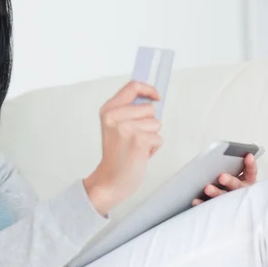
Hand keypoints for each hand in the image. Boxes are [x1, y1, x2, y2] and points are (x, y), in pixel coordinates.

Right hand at [84, 81, 163, 215]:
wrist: (110, 180)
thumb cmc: (117, 154)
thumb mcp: (115, 126)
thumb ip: (129, 110)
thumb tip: (152, 99)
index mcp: (108, 109)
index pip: (132, 86)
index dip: (148, 89)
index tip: (156, 96)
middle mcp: (114, 116)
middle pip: (149, 108)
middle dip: (148, 123)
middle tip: (134, 137)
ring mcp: (126, 128)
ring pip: (156, 123)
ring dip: (151, 137)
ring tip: (136, 147)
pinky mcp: (138, 141)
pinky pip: (159, 138)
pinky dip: (154, 148)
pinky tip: (140, 155)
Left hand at [191, 152, 257, 206]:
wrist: (222, 205)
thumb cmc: (227, 182)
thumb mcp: (232, 171)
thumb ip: (231, 164)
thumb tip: (226, 153)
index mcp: (246, 181)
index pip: (251, 171)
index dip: (250, 164)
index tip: (248, 156)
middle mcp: (240, 191)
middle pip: (236, 185)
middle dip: (230, 180)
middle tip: (222, 177)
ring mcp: (230, 201)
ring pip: (224, 196)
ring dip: (216, 192)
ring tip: (207, 188)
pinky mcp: (217, 208)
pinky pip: (210, 206)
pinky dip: (203, 203)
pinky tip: (195, 200)